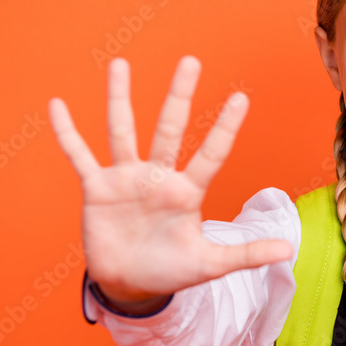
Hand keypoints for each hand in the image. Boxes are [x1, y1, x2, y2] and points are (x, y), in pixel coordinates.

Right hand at [48, 55, 292, 305]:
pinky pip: (79, 155)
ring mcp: (126, 179)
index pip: (211, 153)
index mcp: (187, 191)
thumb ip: (246, 254)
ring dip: (120, 98)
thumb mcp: (210, 263)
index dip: (224, 127)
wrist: (130, 285)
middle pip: (170, 128)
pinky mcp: (97, 188)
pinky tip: (57, 105)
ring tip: (120, 64)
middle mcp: (158, 176)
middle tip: (190, 61)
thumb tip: (287, 249)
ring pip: (123, 131)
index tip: (241, 97)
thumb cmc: (172, 270)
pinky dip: (67, 133)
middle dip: (179, 96)